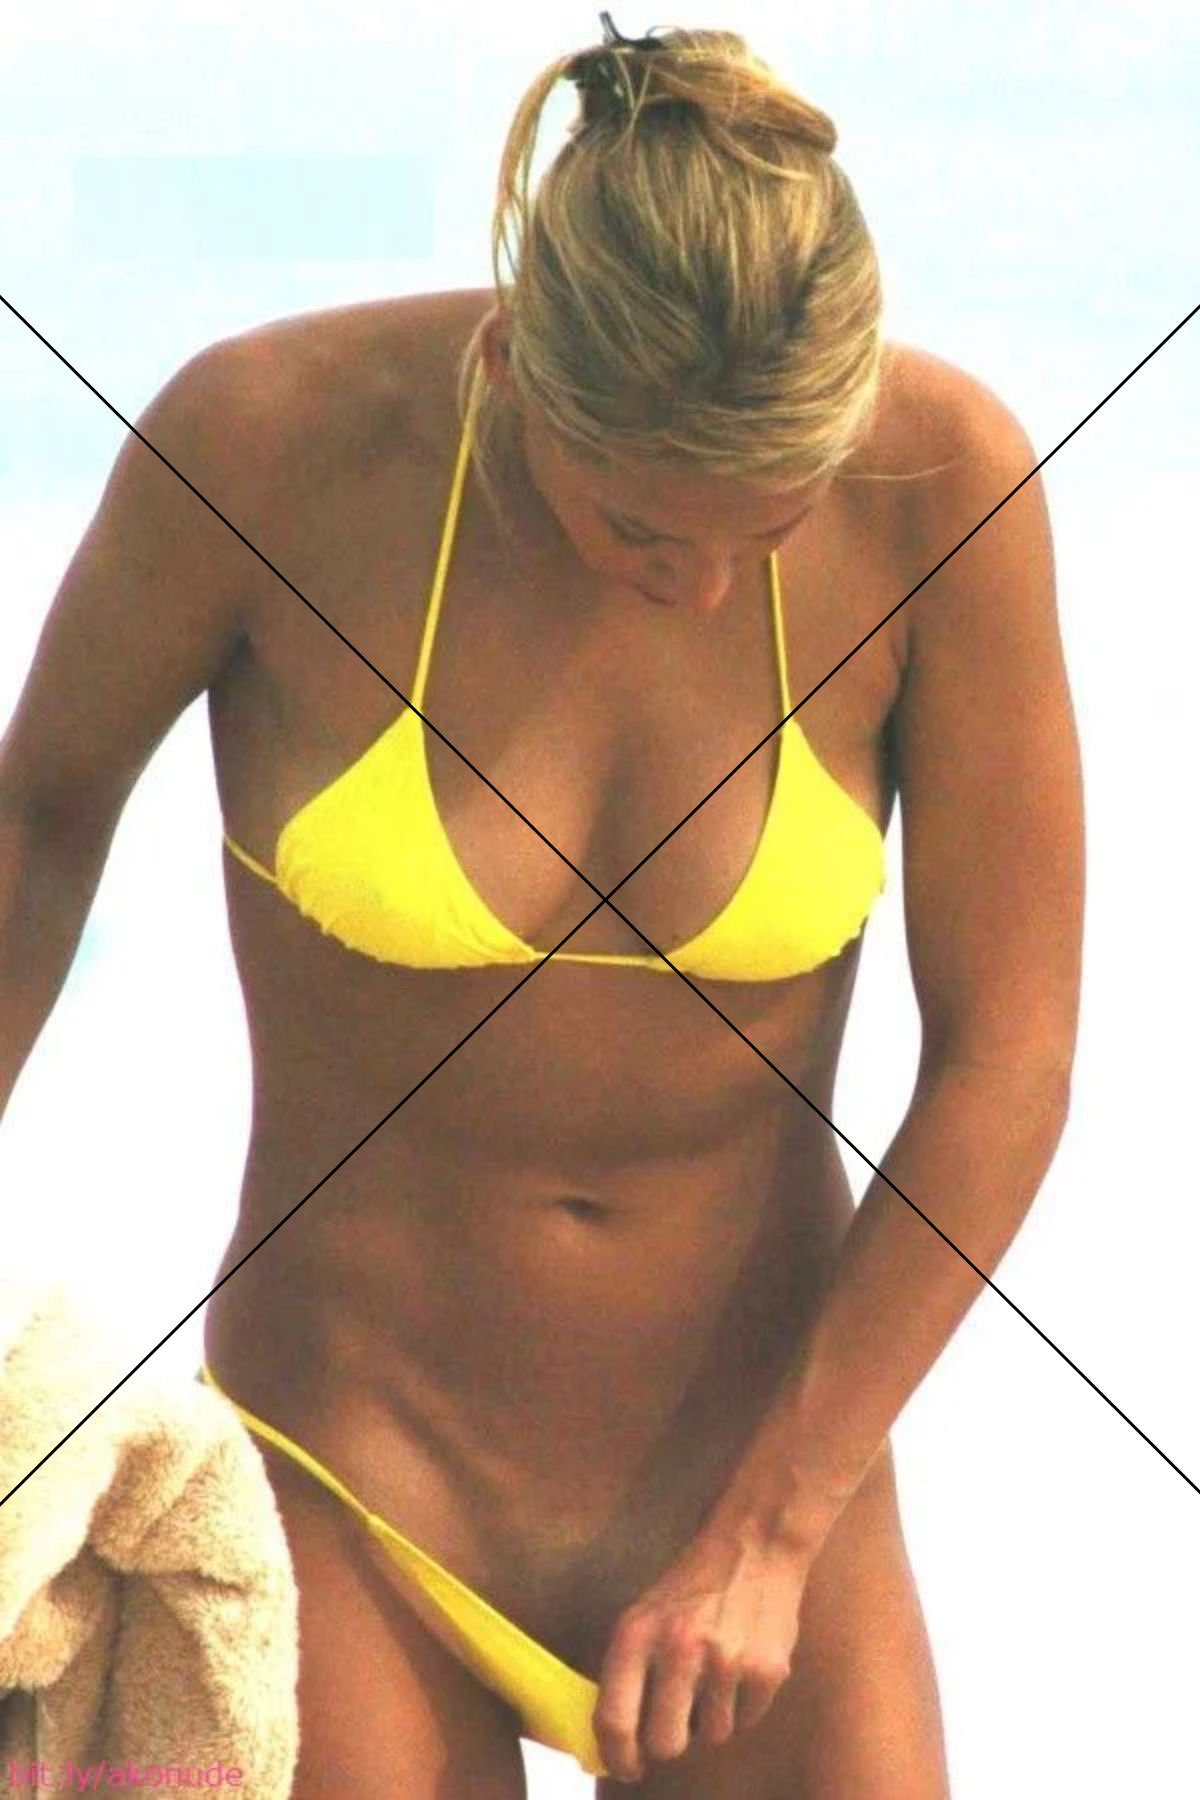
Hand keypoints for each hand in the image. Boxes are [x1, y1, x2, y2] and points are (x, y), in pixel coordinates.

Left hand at [591, 1525, 812, 1783]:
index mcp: (637, 1634)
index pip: (614, 1720)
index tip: (627, 1767)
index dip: (617, 1756)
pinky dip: (741, 1705)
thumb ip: (627, 1671)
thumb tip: (613, 1742)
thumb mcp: (644, 1614)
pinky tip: (740, 1666)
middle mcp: (679, 1649)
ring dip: (710, 1718)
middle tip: (677, 1723)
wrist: (754, 1545)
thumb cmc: (691, 1586)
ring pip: (711, 1737)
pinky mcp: (766, 1671)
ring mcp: (725, 1662)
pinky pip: (745, 1721)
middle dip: (669, 1742)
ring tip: (713, 1675)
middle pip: (665, 1744)